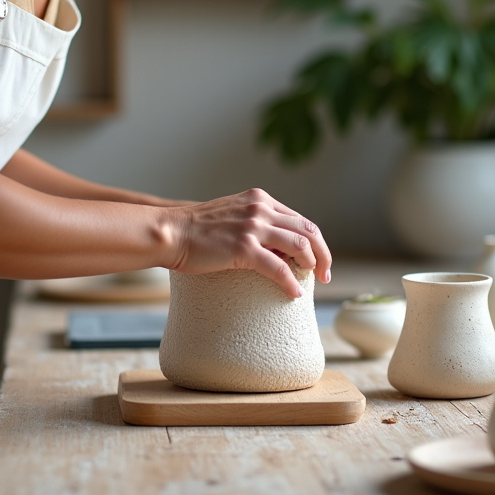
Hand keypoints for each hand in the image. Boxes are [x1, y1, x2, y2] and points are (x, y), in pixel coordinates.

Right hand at [166, 188, 332, 298]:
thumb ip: (253, 223)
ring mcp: (253, 227)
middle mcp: (260, 209)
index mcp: (259, 200)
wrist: (169, 233)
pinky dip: (290, 282)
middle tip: (325, 274)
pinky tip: (293, 294)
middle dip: (322, 254)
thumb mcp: (231, 216)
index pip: (300, 219)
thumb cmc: (195, 231)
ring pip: (300, 245)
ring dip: (312, 265)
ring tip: (314, 281)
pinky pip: (278, 268)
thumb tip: (275, 248)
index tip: (318, 260)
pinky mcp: (243, 248)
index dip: (315, 241)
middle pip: (308, 230)